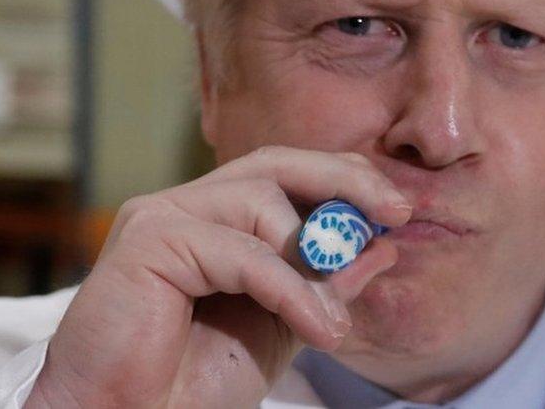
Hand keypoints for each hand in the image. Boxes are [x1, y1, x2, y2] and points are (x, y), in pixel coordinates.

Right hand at [25, 146, 409, 407]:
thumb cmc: (193, 382)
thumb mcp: (282, 328)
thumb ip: (324, 285)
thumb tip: (380, 246)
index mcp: (215, 219)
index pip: (287, 171)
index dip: (344, 179)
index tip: (396, 210)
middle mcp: (186, 206)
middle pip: (275, 163)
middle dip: (344, 181)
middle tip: (395, 211)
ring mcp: (162, 216)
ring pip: (260, 200)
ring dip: (315, 259)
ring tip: (335, 322)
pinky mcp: (147, 241)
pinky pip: (240, 250)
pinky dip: (290, 287)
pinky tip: (319, 328)